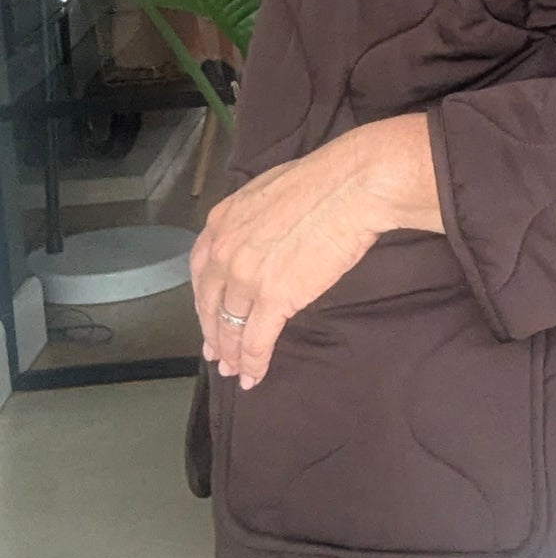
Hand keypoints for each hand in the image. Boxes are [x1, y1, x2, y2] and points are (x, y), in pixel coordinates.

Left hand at [190, 112, 443, 390]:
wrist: (351, 186)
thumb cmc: (324, 181)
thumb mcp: (267, 193)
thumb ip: (252, 222)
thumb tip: (262, 239)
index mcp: (222, 223)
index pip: (202, 272)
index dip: (204, 301)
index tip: (208, 317)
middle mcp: (225, 251)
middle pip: (210, 304)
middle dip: (213, 333)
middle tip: (217, 354)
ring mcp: (247, 277)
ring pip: (230, 327)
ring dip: (232, 354)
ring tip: (235, 371)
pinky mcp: (274, 298)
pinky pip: (256, 341)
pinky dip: (253, 363)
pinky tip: (254, 376)